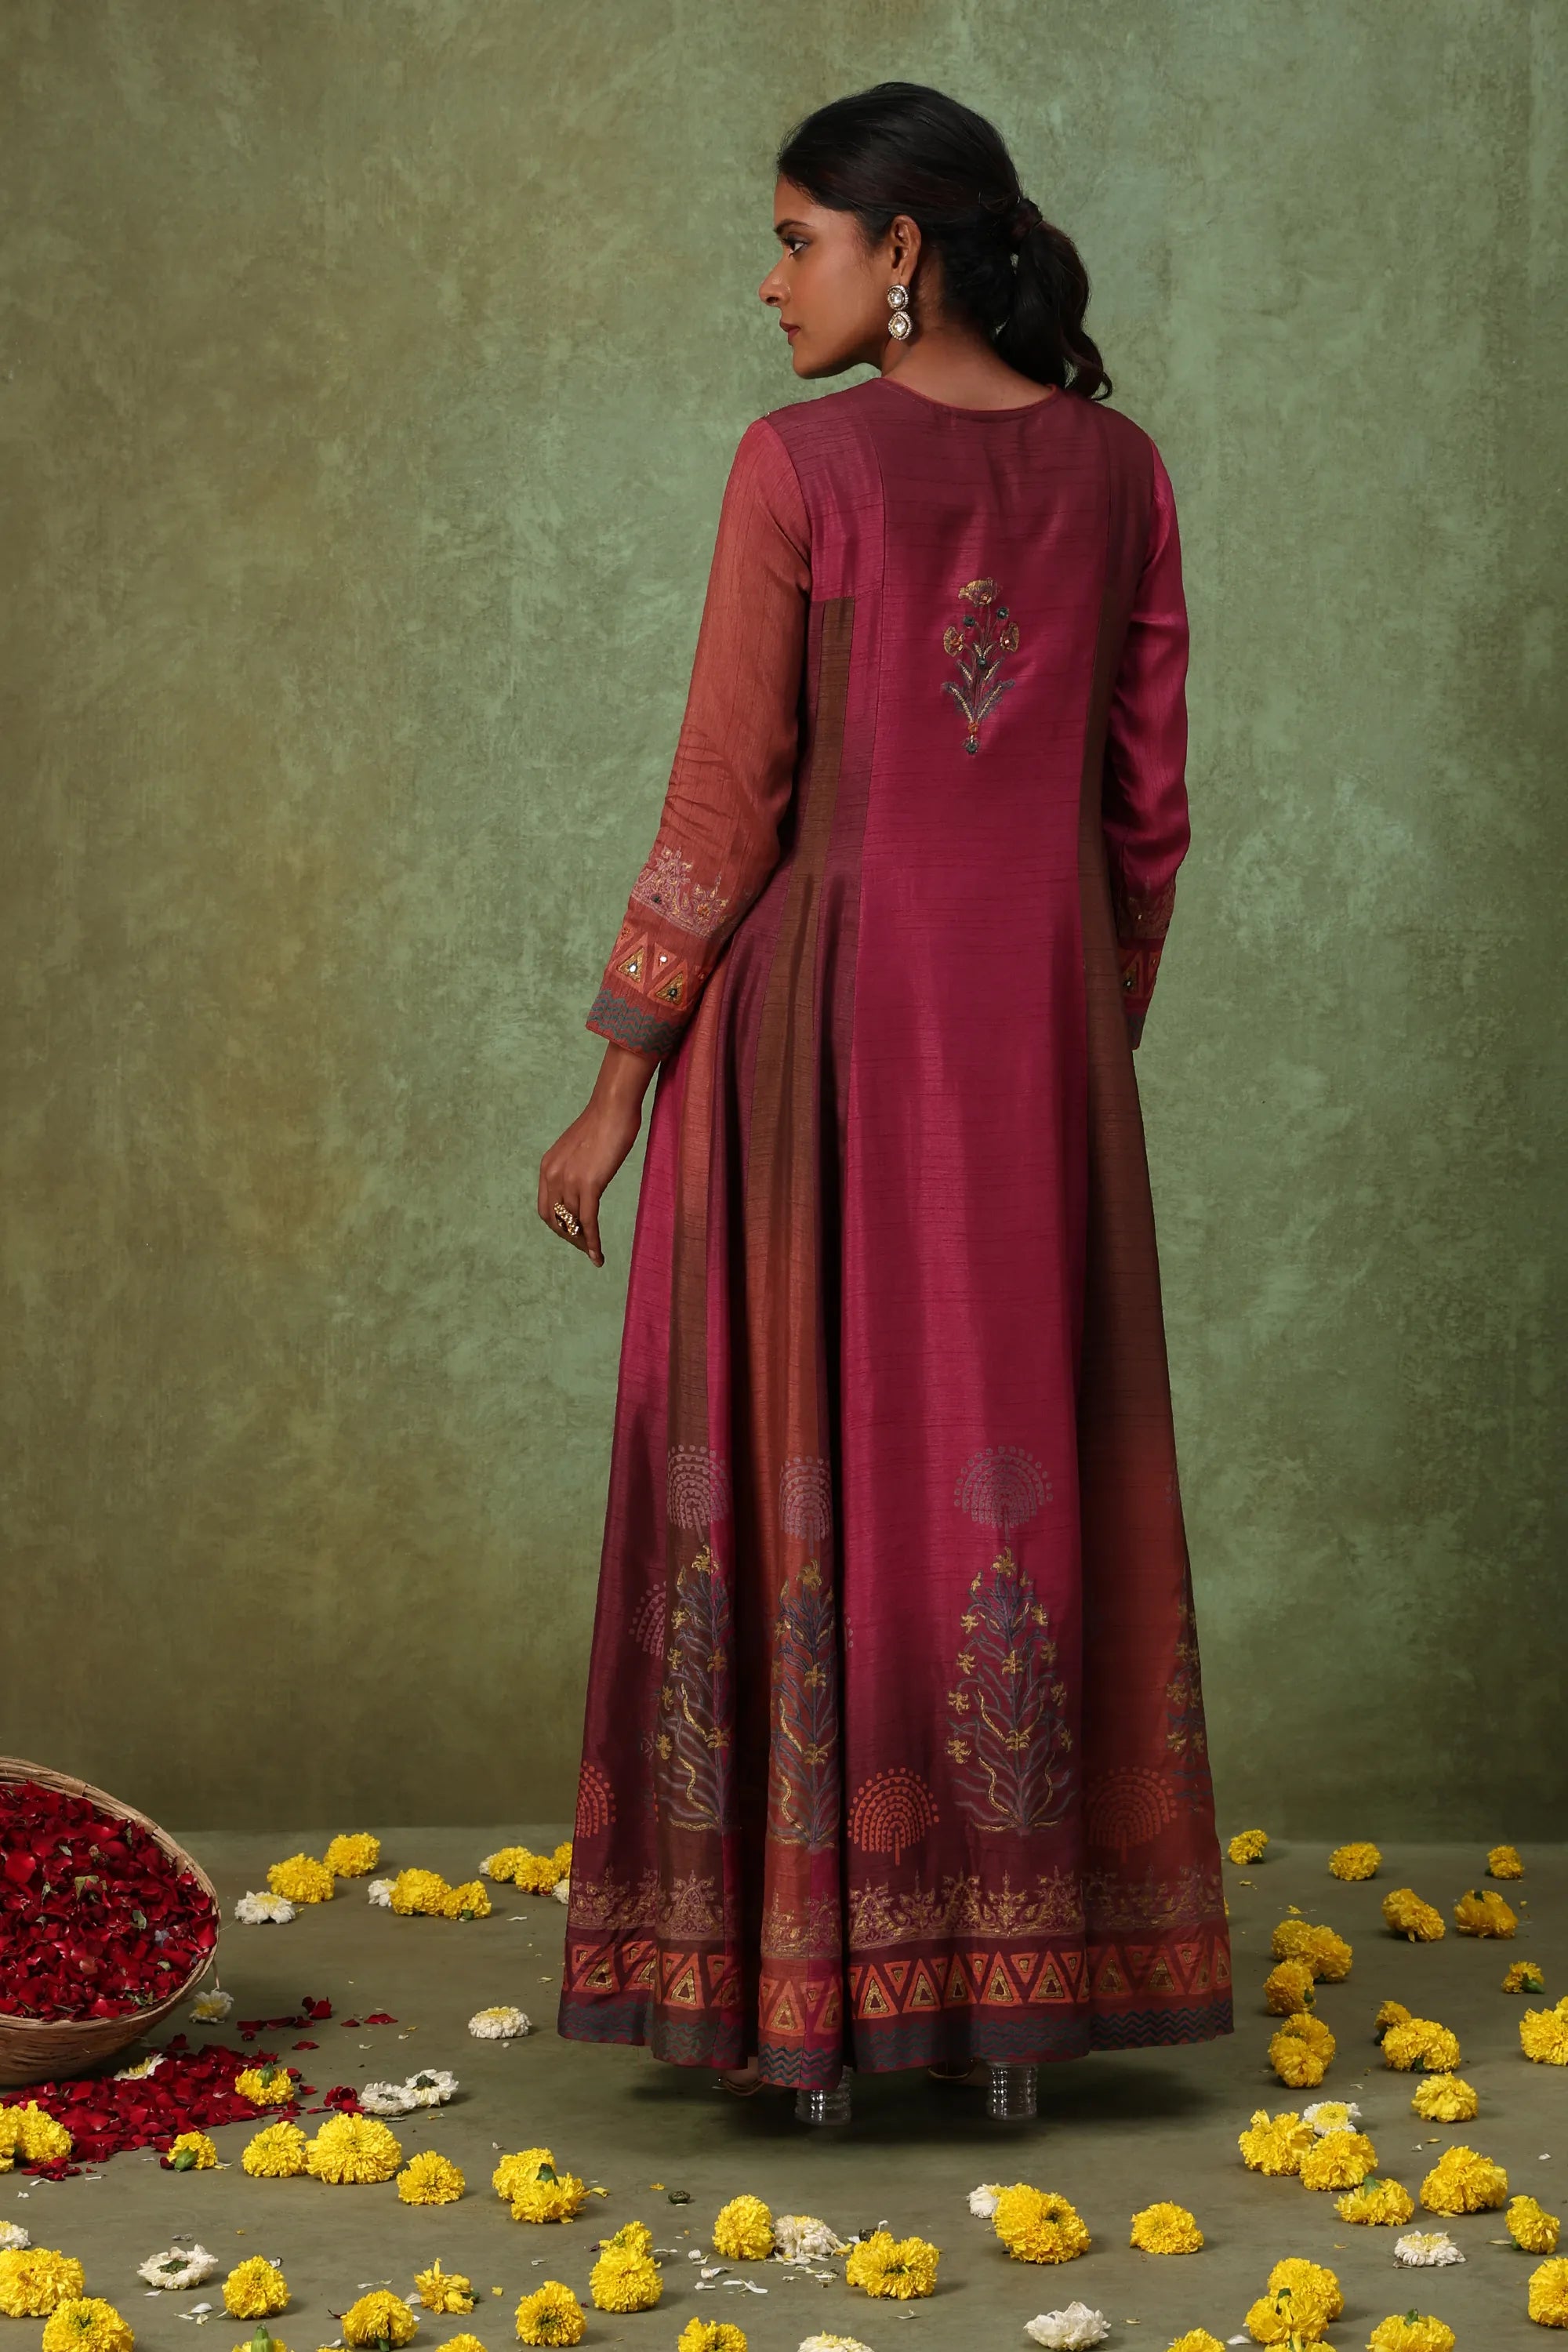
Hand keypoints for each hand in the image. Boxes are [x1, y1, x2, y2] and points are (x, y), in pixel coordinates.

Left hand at [537, 1042, 658, 1267]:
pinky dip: (592, 1241)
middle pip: (555, 1220)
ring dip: (583, 1242)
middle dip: (568, 1237)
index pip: (546, 1208)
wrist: (613, 1107)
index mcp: (548, 1167)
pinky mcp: (589, 1184)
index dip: (557, 1226)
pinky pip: (588, 1222)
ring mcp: (569, 1181)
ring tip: (595, 1254)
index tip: (572, 1234)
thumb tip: (585, 1188)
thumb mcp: (580, 1150)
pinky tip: (598, 1255)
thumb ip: (576, 1170)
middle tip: (584, 1247)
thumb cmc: (604, 1123)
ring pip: (574, 1223)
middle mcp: (553, 1175)